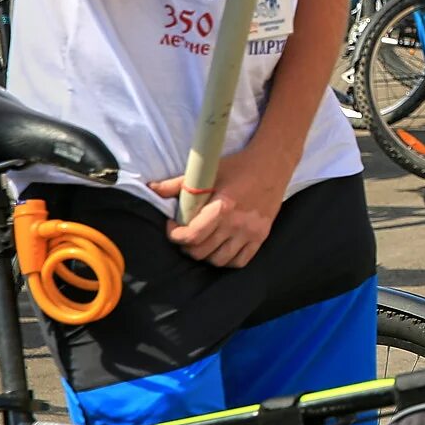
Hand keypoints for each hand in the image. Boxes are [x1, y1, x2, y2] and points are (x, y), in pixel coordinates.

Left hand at [148, 145, 288, 268]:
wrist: (273, 163)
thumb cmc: (239, 166)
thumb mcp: (209, 171)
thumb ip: (178, 183)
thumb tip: (152, 188)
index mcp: (222, 207)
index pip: (192, 236)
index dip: (175, 235)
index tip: (172, 226)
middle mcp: (237, 223)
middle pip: (201, 252)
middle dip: (187, 245)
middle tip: (185, 234)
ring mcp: (250, 232)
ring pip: (219, 260)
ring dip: (205, 255)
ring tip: (203, 242)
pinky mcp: (261, 235)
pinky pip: (240, 261)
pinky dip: (227, 260)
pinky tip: (221, 249)